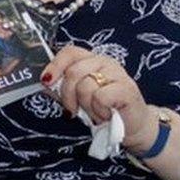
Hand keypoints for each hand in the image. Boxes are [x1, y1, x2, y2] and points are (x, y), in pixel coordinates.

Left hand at [40, 46, 158, 151]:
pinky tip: (107, 114)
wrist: (133, 127)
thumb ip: (66, 87)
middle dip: (68, 95)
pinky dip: (100, 111)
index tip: (47, 82)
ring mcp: (117, 74)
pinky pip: (100, 97)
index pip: (70, 52)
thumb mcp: (81, 97)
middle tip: (75, 109)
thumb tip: (46, 82)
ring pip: (85, 86)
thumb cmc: (106, 110)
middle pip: (73, 71)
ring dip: (87, 106)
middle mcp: (105, 63)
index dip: (55, 65)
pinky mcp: (127, 89)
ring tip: (97, 112)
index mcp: (93, 61)